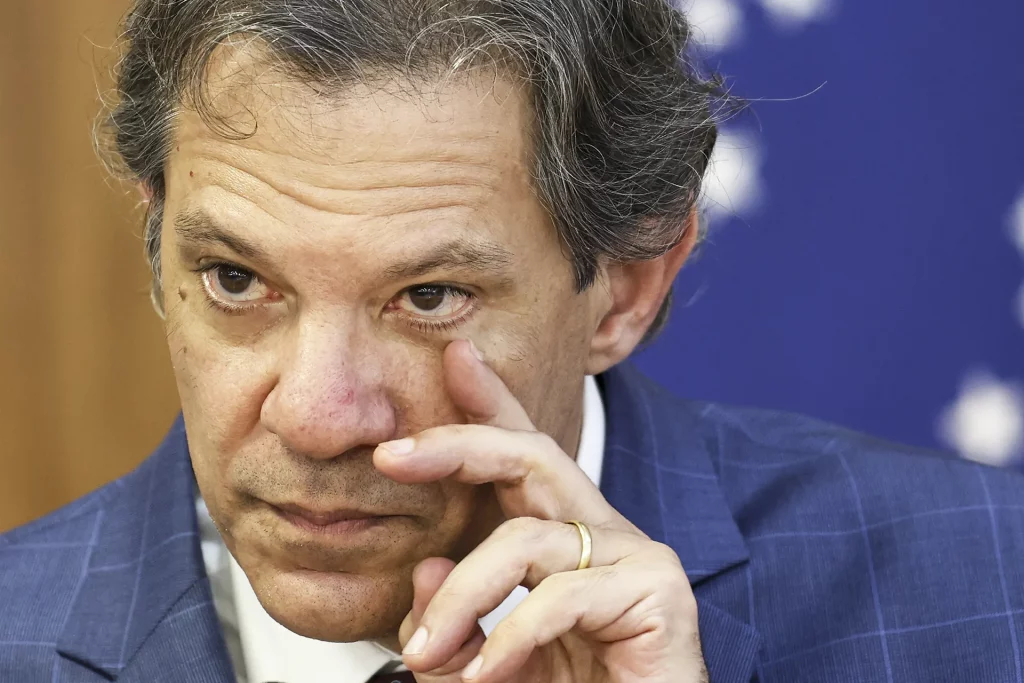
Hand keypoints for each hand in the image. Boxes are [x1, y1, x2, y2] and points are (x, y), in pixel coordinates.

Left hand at [373, 340, 707, 682]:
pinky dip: (510, 639)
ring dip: (463, 599)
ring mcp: (638, 559)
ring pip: (526, 541)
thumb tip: (429, 568)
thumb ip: (455, 620)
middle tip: (393, 455)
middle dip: (458, 444)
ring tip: (429, 654)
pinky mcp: (661, 594)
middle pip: (534, 456)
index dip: (491, 405)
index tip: (455, 360)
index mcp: (564, 542)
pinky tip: (487, 675)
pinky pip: (561, 595)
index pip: (525, 457)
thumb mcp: (484, 665)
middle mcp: (603, 537)